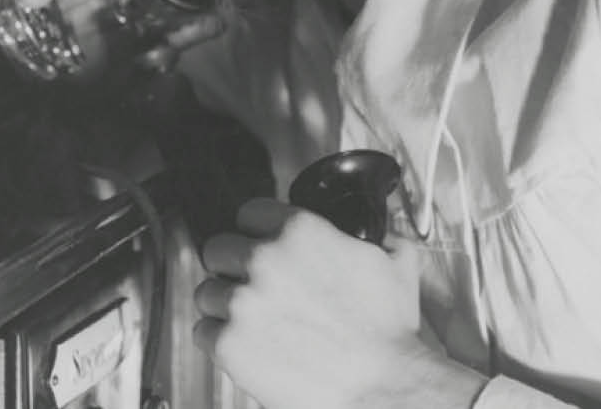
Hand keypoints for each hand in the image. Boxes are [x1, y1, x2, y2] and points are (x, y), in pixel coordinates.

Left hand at [194, 199, 486, 408]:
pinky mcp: (229, 344)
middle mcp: (264, 260)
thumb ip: (380, 237)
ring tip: (251, 322)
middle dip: (232, 266)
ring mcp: (242, 303)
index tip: (261, 244)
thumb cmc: (389, 335)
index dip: (257, 231)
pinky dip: (219, 340)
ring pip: (207, 292)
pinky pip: (203, 332)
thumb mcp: (397, 265)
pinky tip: (246, 345)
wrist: (384, 389)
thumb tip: (381, 233)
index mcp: (299, 231)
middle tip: (252, 286)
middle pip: (218, 248)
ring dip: (224, 305)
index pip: (249, 212)